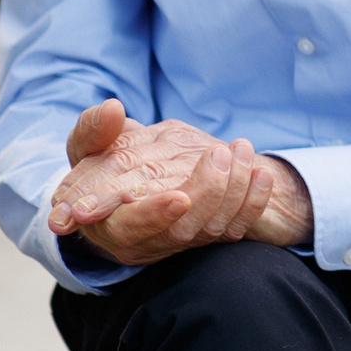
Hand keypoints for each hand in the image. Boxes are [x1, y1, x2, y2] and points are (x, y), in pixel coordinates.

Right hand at [47, 102, 276, 266]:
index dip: (153, 216)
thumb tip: (111, 109)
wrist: (140, 177)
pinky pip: (238, 226)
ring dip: (232, 188)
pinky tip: (261, 171)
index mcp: (108, 223)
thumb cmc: (105, 163)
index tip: (179, 198)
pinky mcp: (209, 235)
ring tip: (239, 148)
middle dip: (204, 195)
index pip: (128, 229)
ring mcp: (180, 240)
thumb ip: (93, 131)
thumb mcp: (89, 146)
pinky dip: (253, 200)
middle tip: (216, 155)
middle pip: (179, 233)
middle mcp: (145, 240)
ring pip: (212, 228)